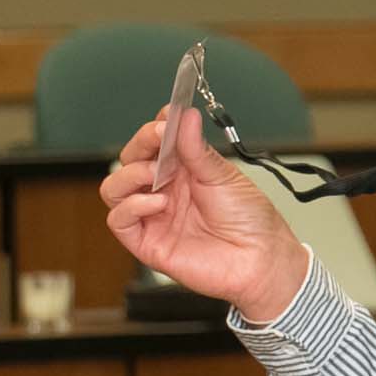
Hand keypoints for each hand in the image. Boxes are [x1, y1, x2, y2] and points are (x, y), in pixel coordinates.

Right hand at [98, 107, 308, 320]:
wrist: (260, 260)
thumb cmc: (250, 222)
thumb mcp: (224, 176)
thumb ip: (197, 149)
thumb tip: (184, 116)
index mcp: (183, 171)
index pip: (154, 143)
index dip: (155, 127)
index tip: (167, 115)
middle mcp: (164, 191)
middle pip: (129, 161)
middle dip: (140, 144)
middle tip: (158, 136)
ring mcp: (154, 216)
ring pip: (115, 189)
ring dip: (130, 174)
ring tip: (155, 174)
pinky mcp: (147, 243)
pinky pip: (119, 221)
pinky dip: (132, 206)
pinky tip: (158, 203)